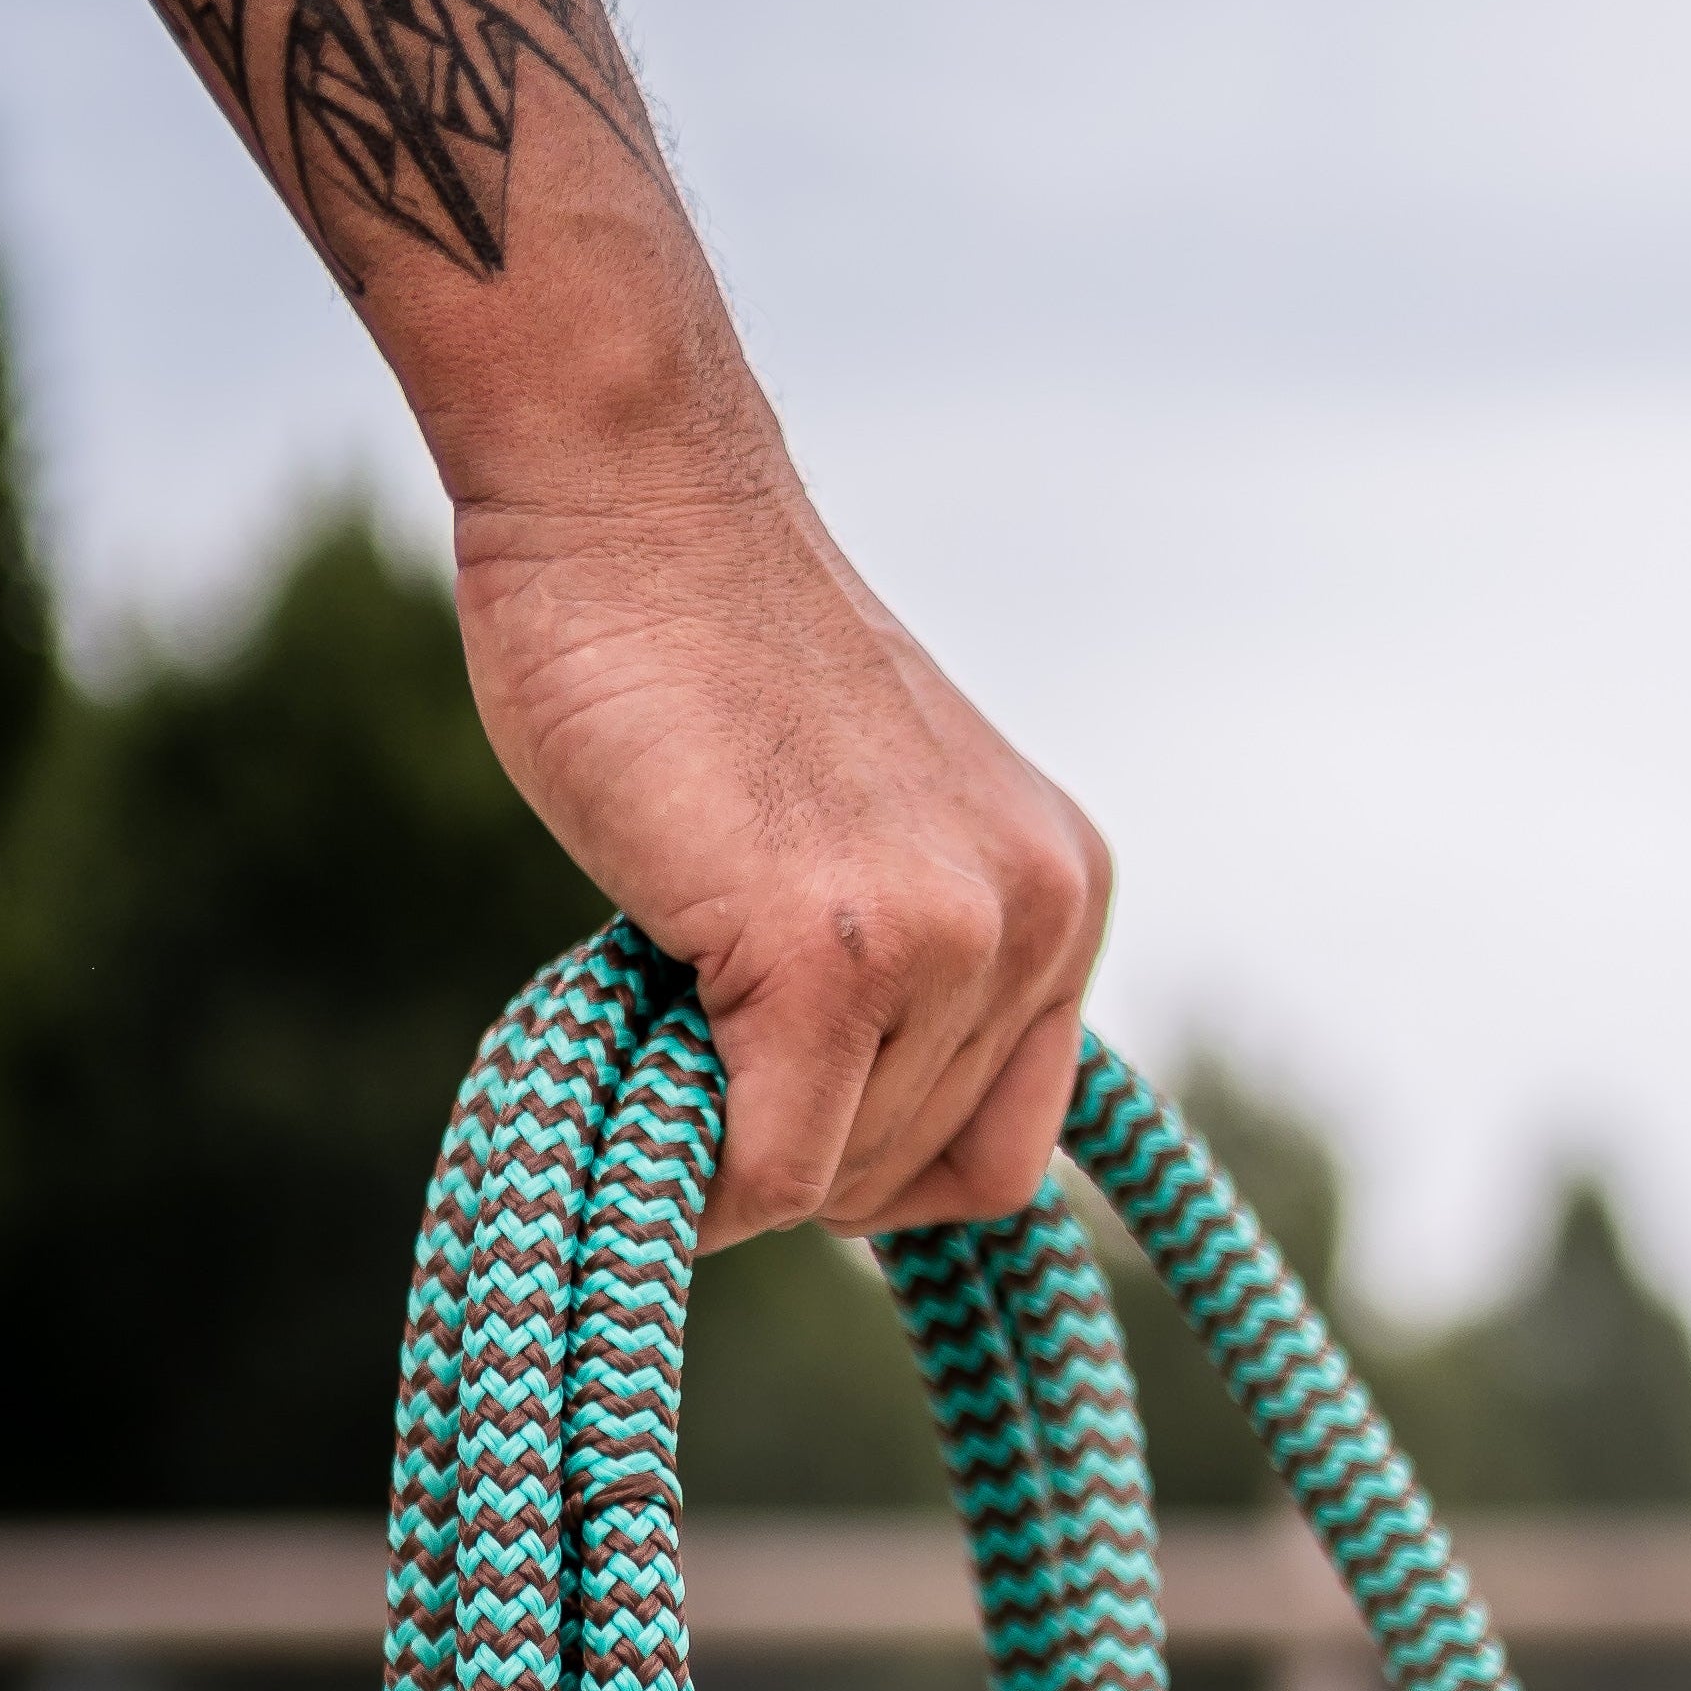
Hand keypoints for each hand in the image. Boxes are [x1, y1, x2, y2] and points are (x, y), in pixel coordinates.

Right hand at [451, 445, 1109, 1248]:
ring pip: (845, 1177)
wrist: (631, 505)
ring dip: (737, 1146)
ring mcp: (947, 940)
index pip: (1009, 1145)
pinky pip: (773, 1164)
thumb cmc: (699, 656)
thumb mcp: (870, 828)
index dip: (885, 1167)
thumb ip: (906, 966)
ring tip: (658, 1010)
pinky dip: (698, 1186)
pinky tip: (641, 1135)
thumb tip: (858, 1153)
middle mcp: (1038, 919)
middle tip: (691, 1054)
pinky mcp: (835, 957)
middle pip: (927, 1173)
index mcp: (1060, 891)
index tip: (786, 1124)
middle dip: (800, 1149)